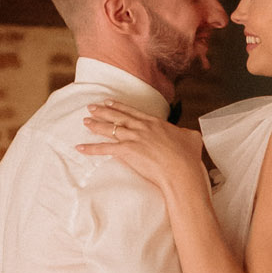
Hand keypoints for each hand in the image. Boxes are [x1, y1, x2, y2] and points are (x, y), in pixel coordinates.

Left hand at [80, 103, 206, 198]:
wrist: (181, 170)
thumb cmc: (188, 157)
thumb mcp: (191, 138)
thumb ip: (186, 133)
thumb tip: (187, 134)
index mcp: (155, 123)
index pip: (133, 112)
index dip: (119, 107)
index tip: (109, 102)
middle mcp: (142, 127)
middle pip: (118, 117)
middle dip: (103, 111)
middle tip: (91, 107)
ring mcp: (134, 138)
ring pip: (110, 129)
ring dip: (96, 125)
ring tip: (85, 121)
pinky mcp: (128, 151)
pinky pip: (105, 149)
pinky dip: (91, 149)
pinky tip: (80, 148)